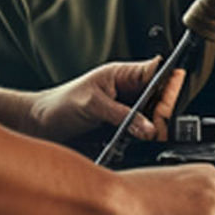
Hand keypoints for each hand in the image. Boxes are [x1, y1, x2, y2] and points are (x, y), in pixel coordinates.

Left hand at [29, 57, 184, 143]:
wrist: (40, 125)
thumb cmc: (61, 105)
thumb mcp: (93, 105)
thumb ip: (123, 115)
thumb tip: (150, 127)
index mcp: (122, 75)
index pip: (155, 71)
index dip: (169, 81)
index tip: (174, 93)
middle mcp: (128, 91)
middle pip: (160, 97)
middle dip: (164, 110)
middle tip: (159, 125)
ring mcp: (126, 110)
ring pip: (154, 117)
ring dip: (156, 127)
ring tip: (153, 135)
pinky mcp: (122, 129)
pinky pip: (143, 133)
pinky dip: (146, 139)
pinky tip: (146, 143)